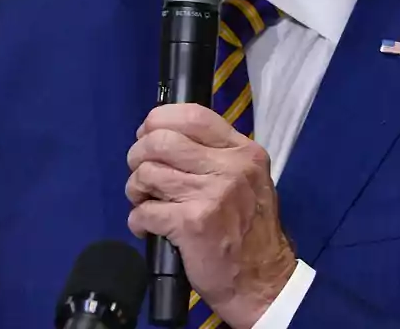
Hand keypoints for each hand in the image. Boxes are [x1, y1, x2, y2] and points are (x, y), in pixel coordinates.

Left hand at [126, 104, 296, 327]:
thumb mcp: (247, 181)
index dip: (159, 120)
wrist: (263, 284)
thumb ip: (214, 156)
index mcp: (242, 152)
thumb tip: (162, 136)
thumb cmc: (250, 231)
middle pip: (161, 140)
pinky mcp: (192, 223)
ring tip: (145, 203)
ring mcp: (211, 194)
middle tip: (142, 175)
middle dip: (138, 155)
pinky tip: (148, 228)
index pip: (192, 115)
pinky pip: (144, 211)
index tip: (148, 135)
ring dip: (136, 190)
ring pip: (147, 173)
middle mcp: (230, 167)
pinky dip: (137, 221)